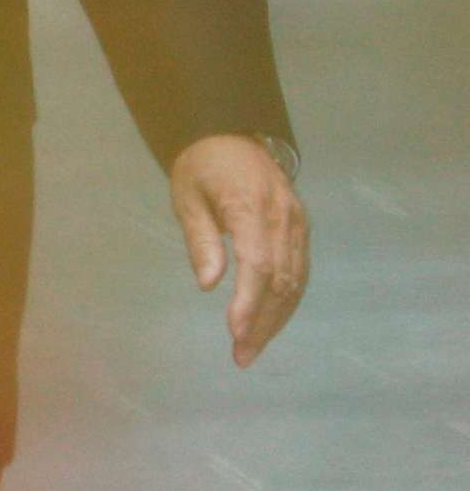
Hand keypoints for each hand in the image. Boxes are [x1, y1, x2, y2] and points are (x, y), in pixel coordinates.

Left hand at [169, 134, 310, 368]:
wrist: (232, 133)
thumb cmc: (201, 166)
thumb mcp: (187, 197)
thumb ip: (201, 240)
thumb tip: (209, 284)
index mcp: (251, 207)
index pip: (256, 263)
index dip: (248, 302)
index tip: (235, 332)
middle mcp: (284, 218)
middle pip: (279, 280)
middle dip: (261, 322)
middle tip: (241, 356)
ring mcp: (298, 223)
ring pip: (294, 281)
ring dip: (275, 319)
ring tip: (251, 348)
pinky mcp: (302, 228)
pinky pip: (299, 271)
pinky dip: (286, 301)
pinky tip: (269, 322)